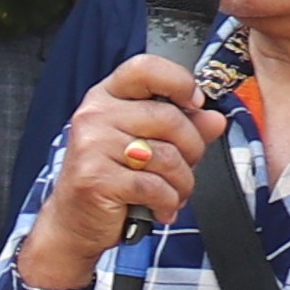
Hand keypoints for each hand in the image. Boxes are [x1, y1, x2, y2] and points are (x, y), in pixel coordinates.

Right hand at [18, 53, 218, 289]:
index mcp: (106, 97)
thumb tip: (215, 119)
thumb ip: (184, 128)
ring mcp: (91, 145)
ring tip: (173, 194)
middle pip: (169, 118)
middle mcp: (94, 115)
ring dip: (182, 183)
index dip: (178, 81)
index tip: (194, 103)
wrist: (74, 221)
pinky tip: (161, 209)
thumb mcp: (148, 146)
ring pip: (167, 156)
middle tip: (186, 168)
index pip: (144, 68)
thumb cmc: (112, 178)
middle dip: (192, 149)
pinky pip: (155, 186)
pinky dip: (168, 203)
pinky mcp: (96, 178)